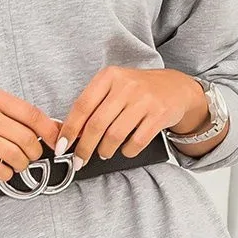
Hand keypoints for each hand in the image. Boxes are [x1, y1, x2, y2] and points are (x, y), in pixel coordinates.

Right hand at [0, 89, 62, 181]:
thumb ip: (18, 117)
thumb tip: (54, 128)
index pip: (32, 114)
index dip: (49, 131)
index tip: (57, 142)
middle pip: (26, 138)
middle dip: (34, 152)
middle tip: (31, 155)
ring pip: (14, 155)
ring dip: (21, 164)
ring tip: (17, 163)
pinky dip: (6, 173)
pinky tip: (3, 169)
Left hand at [57, 68, 207, 166]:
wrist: (175, 87)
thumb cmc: (137, 91)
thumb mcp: (113, 88)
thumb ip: (93, 106)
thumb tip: (70, 135)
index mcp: (109, 76)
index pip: (82, 106)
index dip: (69, 130)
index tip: (62, 147)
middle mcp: (126, 86)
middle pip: (96, 125)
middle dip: (84, 148)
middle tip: (79, 160)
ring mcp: (144, 100)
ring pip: (115, 136)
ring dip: (105, 150)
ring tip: (104, 152)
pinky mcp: (159, 115)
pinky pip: (136, 142)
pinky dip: (127, 151)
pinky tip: (124, 149)